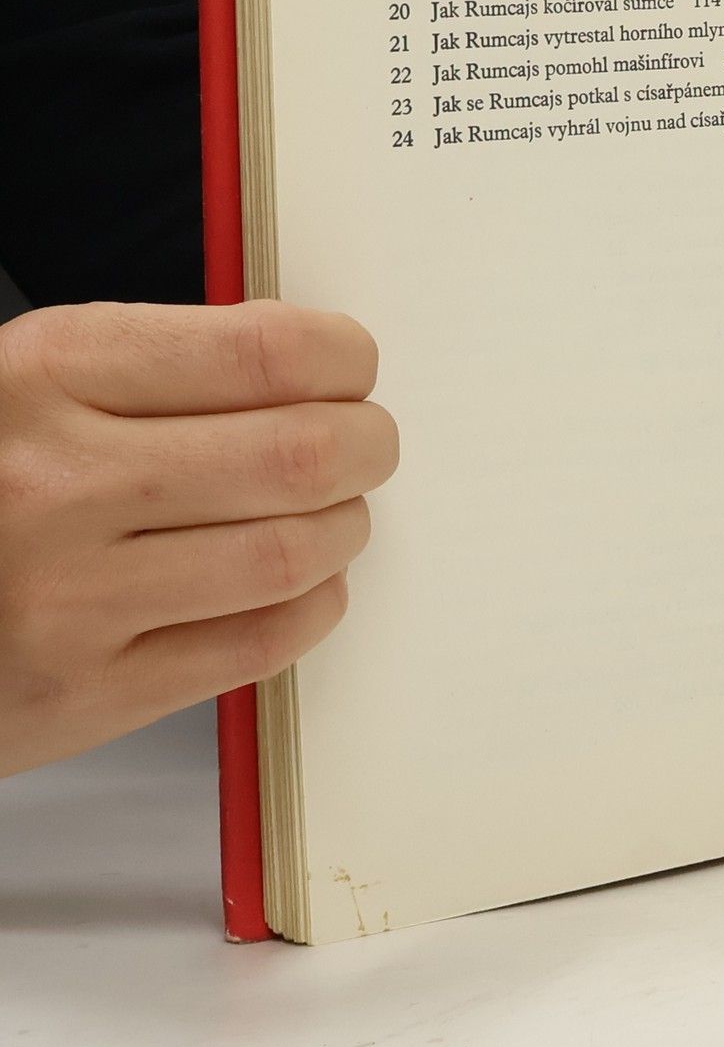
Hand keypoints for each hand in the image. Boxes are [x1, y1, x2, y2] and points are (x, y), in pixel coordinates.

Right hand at [0, 300, 397, 779]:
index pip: (266, 352)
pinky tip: (302, 582)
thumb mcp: (25, 380)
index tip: (351, 368)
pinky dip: (311, 606)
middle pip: (301, 455)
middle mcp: (58, 484)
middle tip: (366, 444)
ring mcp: (70, 599)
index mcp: (46, 375)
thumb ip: (158, 367)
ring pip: (292, 554)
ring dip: (344, 528)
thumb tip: (313, 364)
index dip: (343, 358)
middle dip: (366, 445)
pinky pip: (257, 646)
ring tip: (331, 513)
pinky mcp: (85, 695)